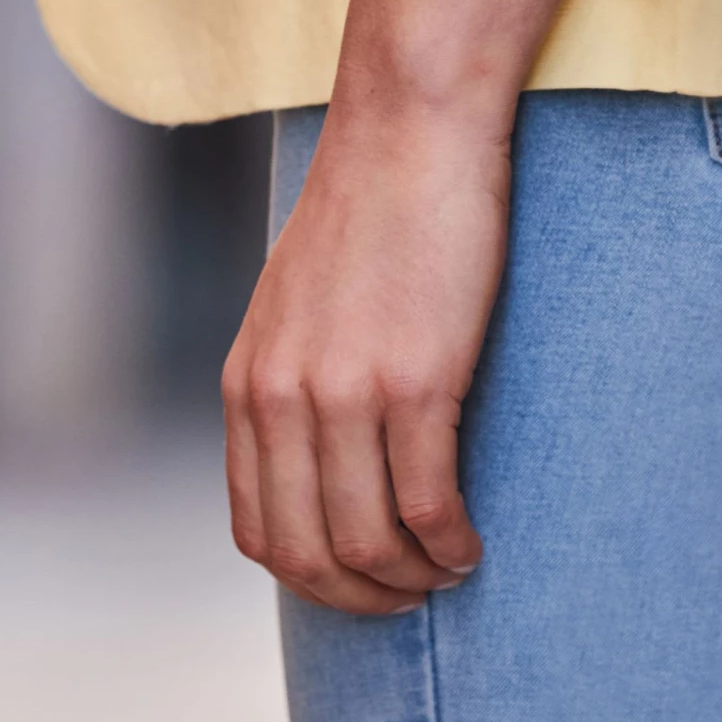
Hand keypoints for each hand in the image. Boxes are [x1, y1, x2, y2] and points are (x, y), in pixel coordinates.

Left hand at [221, 0, 632, 612]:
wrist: (412, 124)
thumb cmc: (376, 205)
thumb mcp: (302, 300)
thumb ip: (298, 376)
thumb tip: (326, 454)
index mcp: (250, 382)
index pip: (258, 529)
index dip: (314, 578)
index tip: (366, 580)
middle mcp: (283, 398)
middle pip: (307, 554)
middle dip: (363, 598)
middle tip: (414, 596)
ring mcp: (344, 392)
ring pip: (368, 541)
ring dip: (413, 578)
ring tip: (452, 569)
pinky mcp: (414, 379)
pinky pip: (426, 504)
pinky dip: (449, 542)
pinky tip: (472, 542)